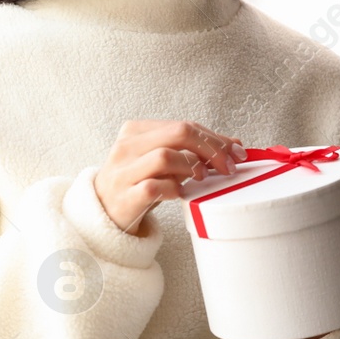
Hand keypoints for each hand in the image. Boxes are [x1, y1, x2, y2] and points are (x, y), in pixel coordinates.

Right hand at [93, 120, 245, 236]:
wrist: (103, 213)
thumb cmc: (137, 183)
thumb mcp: (163, 162)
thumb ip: (192, 151)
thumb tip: (234, 145)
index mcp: (136, 131)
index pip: (184, 125)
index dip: (215, 138)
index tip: (237, 152)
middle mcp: (127, 146)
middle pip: (178, 133)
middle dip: (210, 149)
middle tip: (227, 167)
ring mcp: (123, 171)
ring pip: (165, 156)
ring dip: (191, 167)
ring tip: (202, 179)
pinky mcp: (125, 196)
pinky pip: (155, 187)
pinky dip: (174, 189)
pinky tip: (180, 193)